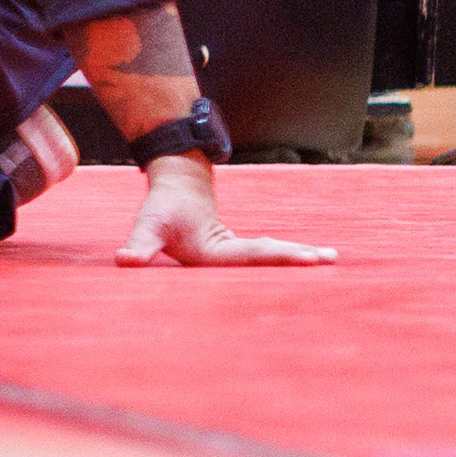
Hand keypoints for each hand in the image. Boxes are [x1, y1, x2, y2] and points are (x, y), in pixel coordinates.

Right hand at [114, 155, 337, 267]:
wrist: (171, 192)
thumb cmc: (159, 208)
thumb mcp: (148, 225)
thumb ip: (140, 247)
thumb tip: (124, 261)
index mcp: (210, 261)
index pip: (249, 259)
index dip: (277, 258)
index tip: (305, 259)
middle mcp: (225, 265)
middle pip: (267, 261)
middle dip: (297, 261)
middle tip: (328, 259)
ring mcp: (233, 259)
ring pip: (271, 257)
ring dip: (299, 258)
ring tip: (330, 257)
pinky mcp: (238, 251)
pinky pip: (268, 254)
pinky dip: (290, 254)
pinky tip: (313, 255)